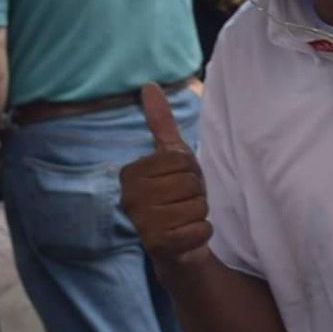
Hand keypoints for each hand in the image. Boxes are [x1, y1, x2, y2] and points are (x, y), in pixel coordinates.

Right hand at [120, 83, 212, 265]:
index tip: (179, 181)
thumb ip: (160, 122)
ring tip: (184, 217)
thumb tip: (149, 85)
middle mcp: (130, 197)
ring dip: (199, 213)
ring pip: (197, 206)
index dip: (191, 171)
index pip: (182, 160)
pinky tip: (187, 234)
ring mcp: (143, 223)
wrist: (178, 242)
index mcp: (130, 173)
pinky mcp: (159, 246)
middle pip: (190, 183)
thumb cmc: (175, 193)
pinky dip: (202, 231)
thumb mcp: (171, 156)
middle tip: (183, 202)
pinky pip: (200, 229)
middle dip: (196, 193)